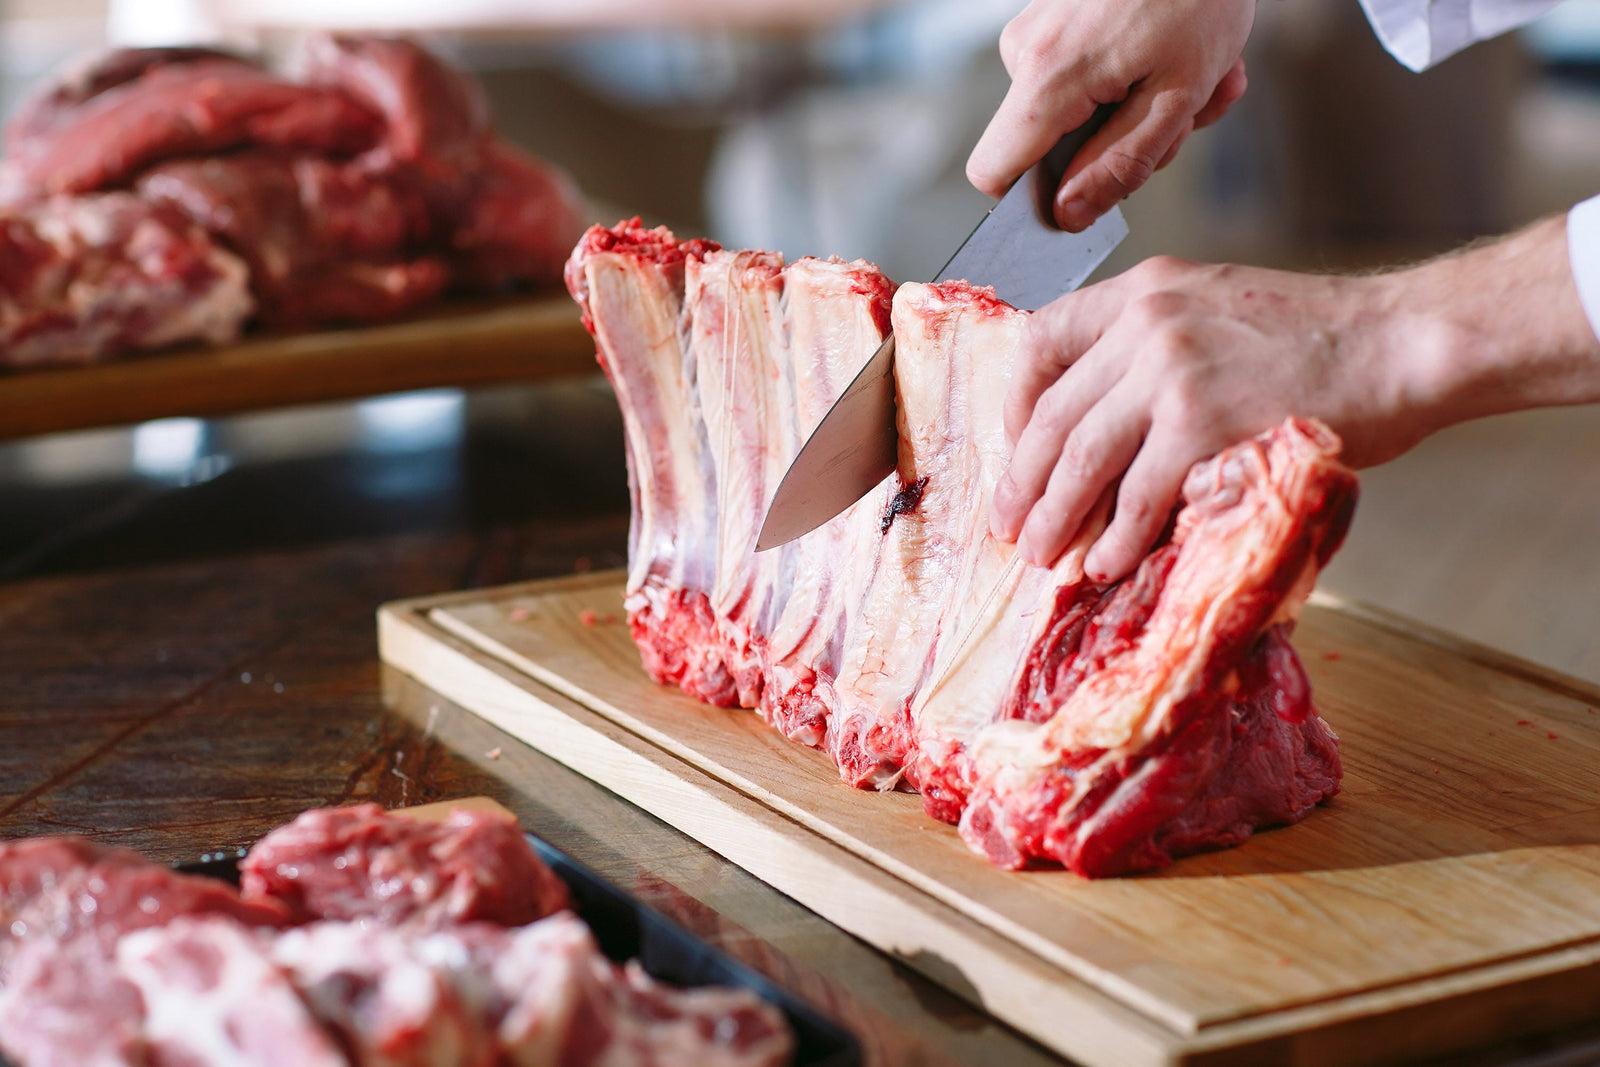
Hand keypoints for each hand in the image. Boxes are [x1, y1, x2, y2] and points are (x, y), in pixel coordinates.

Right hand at [967, 0, 1252, 231]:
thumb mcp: (1177, 94)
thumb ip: (1119, 164)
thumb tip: (1068, 214)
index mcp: (1048, 76)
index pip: (994, 171)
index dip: (1033, 201)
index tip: (1086, 198)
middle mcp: (1027, 51)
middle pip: (1051, 146)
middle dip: (1125, 142)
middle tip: (1189, 111)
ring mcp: (1038, 29)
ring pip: (1079, 112)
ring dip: (1147, 107)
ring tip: (1199, 72)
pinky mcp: (1056, 17)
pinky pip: (1088, 75)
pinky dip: (1141, 76)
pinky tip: (1183, 51)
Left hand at [988, 257, 1436, 581]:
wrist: (1401, 341)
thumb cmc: (1320, 338)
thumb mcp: (1214, 310)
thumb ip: (1152, 347)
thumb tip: (1100, 428)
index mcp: (1143, 290)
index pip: (1042, 340)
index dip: (1017, 404)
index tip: (1017, 449)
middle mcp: (1145, 323)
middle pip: (1053, 413)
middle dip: (1024, 479)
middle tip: (1012, 522)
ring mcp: (1170, 372)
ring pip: (1080, 458)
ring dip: (1055, 516)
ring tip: (1042, 553)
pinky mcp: (1202, 424)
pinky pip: (1136, 496)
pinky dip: (1115, 537)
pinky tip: (1105, 562)